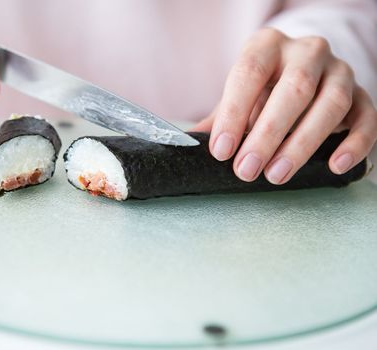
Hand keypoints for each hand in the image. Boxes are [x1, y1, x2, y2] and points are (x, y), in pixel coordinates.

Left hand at [193, 28, 376, 183]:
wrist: (304, 72)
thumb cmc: (263, 88)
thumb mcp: (239, 95)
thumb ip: (220, 117)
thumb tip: (190, 146)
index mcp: (267, 46)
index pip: (248, 73)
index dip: (234, 114)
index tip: (220, 151)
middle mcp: (306, 52)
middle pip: (292, 90)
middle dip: (267, 135)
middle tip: (246, 170)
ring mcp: (339, 70)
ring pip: (330, 104)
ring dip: (302, 144)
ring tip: (276, 175)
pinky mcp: (362, 94)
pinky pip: (367, 117)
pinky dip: (353, 143)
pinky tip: (334, 166)